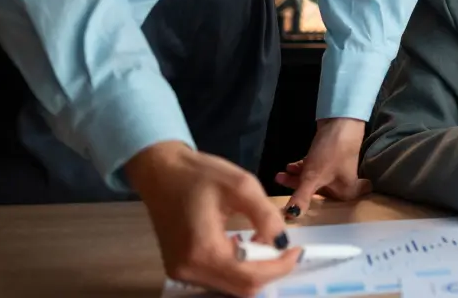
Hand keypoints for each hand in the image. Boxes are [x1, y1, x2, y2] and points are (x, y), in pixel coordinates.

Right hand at [126, 141, 300, 296]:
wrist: (160, 172)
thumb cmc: (198, 174)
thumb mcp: (241, 185)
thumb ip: (265, 215)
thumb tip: (283, 241)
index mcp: (202, 250)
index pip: (250, 276)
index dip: (280, 267)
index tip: (297, 250)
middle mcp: (189, 269)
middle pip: (241, 288)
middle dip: (269, 269)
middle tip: (283, 245)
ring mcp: (181, 272)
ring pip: (230, 286)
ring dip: (254, 269)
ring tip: (262, 238)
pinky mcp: (180, 268)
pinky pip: (217, 278)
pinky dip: (237, 267)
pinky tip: (244, 244)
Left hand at [275, 118, 371, 218]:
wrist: (340, 121)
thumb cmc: (332, 153)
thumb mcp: (314, 177)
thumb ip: (302, 198)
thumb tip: (290, 217)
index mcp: (345, 192)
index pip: (337, 207)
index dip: (323, 212)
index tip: (305, 212)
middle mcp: (342, 184)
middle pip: (319, 193)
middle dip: (299, 191)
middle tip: (281, 186)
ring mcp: (335, 170)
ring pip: (314, 180)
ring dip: (297, 178)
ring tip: (280, 174)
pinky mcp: (329, 157)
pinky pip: (313, 169)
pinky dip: (302, 169)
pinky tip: (289, 166)